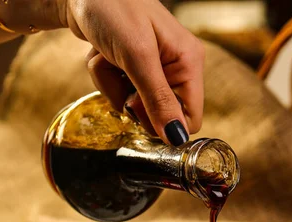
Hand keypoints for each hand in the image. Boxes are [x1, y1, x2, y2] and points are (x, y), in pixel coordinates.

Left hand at [60, 0, 204, 144]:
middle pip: (157, 117)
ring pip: (134, 108)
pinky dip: (105, 77)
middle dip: (130, 100)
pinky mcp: (134, 69)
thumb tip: (177, 138)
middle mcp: (176, 68)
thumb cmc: (113, 7)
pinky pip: (120, 93)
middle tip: (122, 71)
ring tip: (108, 57)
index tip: (138, 104)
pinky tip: (102, 54)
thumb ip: (158, 100)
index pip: (189, 120)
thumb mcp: (137, 56)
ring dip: (112, 86)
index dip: (163, 123)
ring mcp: (154, 70)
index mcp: (189, 63)